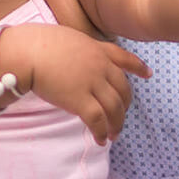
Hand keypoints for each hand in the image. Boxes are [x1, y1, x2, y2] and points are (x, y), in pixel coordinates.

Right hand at [1, 23, 150, 143]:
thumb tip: (77, 60)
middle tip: (121, 118)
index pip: (123, 58)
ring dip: (117, 124)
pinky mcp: (80, 100)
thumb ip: (80, 50)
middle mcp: (100, 67)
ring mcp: (92, 84)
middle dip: (125, 107)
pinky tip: (101, 140)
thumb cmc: (39, 43)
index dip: (138, 67)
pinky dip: (102, 132)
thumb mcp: (68, 38)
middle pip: (123, 90)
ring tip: (114, 135)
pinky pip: (98, 121)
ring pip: (114, 108)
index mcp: (97, 50)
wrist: (29, 52)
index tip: (149, 74)